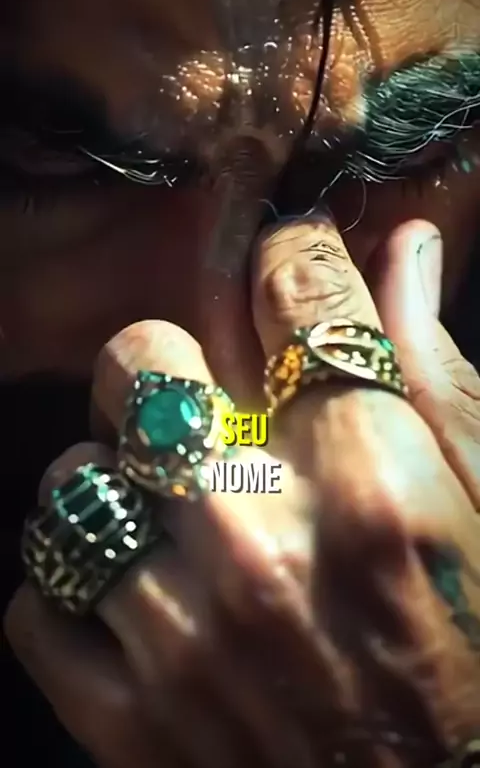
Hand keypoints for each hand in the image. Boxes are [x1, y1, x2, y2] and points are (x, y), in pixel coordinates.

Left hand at [5, 214, 479, 767]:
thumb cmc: (471, 660)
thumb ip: (433, 375)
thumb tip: (404, 251)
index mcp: (371, 488)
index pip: (298, 297)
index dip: (294, 253)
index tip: (292, 257)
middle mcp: (260, 547)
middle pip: (143, 364)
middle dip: (168, 365)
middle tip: (199, 403)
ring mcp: (178, 636)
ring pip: (73, 478)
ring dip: (115, 484)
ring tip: (170, 519)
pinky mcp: (122, 717)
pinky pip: (37, 600)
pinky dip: (76, 590)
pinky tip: (139, 601)